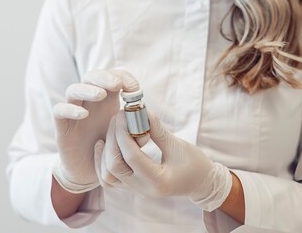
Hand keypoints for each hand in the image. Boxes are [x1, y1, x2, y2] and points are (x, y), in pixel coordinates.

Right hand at [52, 70, 138, 192]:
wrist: (89, 172)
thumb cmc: (109, 151)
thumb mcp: (128, 140)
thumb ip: (137, 131)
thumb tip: (145, 122)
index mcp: (107, 101)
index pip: (112, 77)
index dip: (123, 77)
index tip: (135, 88)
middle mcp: (88, 102)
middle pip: (91, 77)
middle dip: (104, 77)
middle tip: (117, 85)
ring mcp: (73, 112)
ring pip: (73, 90)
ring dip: (87, 89)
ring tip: (101, 95)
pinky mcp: (62, 126)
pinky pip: (59, 110)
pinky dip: (70, 109)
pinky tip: (83, 114)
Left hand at [94, 111, 232, 210]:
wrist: (200, 183)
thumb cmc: (194, 164)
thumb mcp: (178, 145)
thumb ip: (157, 130)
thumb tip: (141, 111)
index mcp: (158, 181)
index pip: (131, 156)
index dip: (123, 132)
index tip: (122, 114)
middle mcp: (143, 189)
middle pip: (114, 166)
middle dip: (113, 138)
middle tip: (117, 118)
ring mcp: (135, 190)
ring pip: (107, 175)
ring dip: (105, 151)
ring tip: (111, 130)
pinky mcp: (131, 187)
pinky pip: (109, 179)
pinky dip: (102, 163)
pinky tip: (103, 145)